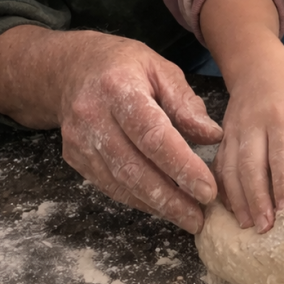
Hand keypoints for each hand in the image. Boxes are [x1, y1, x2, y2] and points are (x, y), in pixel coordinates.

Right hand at [54, 31, 222, 233]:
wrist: (71, 69)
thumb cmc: (123, 66)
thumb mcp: (160, 69)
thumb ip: (185, 103)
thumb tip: (212, 136)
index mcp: (118, 87)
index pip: (152, 134)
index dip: (181, 166)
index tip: (207, 189)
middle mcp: (92, 115)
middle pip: (134, 166)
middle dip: (170, 197)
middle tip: (199, 217)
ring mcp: (78, 139)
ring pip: (119, 182)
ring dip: (155, 205)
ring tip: (186, 216)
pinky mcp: (74, 157)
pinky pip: (109, 185)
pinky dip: (136, 199)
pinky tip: (160, 205)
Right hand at [214, 48, 283, 233]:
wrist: (256, 66)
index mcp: (280, 118)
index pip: (281, 156)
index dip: (283, 185)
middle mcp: (253, 125)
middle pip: (251, 166)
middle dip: (258, 199)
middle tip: (266, 227)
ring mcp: (234, 131)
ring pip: (231, 169)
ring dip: (239, 200)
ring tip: (248, 224)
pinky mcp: (223, 137)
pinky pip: (219, 165)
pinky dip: (223, 188)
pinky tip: (231, 208)